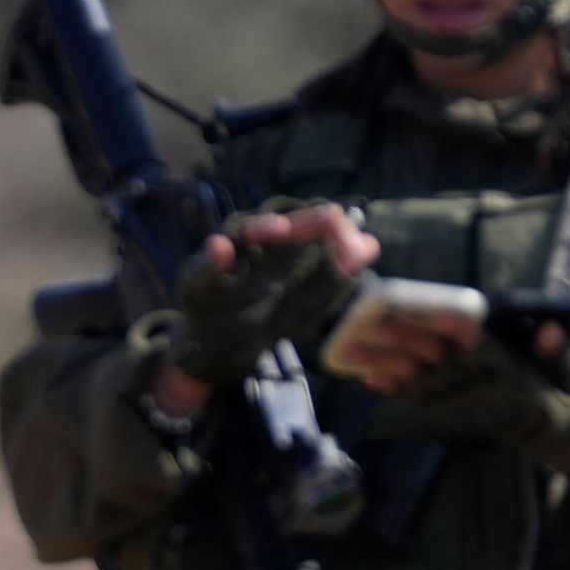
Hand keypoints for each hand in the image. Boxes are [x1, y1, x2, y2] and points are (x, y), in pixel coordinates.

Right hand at [159, 205, 375, 398]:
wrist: (221, 352)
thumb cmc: (264, 317)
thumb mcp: (304, 304)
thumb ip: (334, 277)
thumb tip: (371, 243)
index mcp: (282, 252)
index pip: (306, 230)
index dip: (328, 225)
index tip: (351, 223)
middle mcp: (254, 248)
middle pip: (279, 228)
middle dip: (305, 223)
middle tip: (332, 216)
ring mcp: (225, 263)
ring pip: (239, 239)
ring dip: (258, 230)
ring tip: (279, 228)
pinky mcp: (197, 284)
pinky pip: (204, 270)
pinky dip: (212, 260)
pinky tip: (219, 249)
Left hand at [370, 320, 569, 472]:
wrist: (555, 432)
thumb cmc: (568, 390)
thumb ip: (563, 352)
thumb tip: (548, 330)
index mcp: (518, 381)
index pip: (484, 352)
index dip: (459, 333)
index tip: (434, 312)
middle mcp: (486, 396)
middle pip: (442, 362)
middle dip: (410, 341)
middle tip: (378, 316)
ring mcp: (466, 408)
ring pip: (422, 381)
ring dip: (388, 363)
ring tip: (354, 342)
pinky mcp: (453, 414)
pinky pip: (419, 399)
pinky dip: (393, 387)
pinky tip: (365, 374)